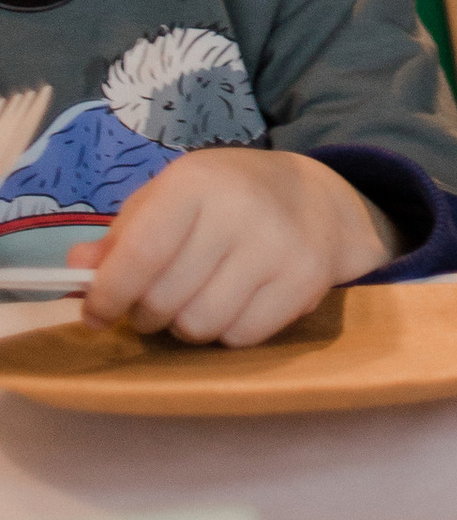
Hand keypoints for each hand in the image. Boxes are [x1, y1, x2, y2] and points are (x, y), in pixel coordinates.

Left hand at [72, 149, 393, 345]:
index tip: (97, 314)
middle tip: (157, 302)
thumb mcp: (170, 199)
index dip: (107, 295)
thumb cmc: (225, 198)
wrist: (316, 196)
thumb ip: (122, 237)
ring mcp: (278, 246)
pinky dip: (228, 332)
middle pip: (165, 301)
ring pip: (201, 326)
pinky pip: (242, 337)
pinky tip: (236, 303)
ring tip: (197, 300)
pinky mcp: (306, 279)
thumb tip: (77, 269)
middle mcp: (240, 209)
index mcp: (196, 182)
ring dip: (187, 326)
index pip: (139, 255)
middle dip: (149, 313)